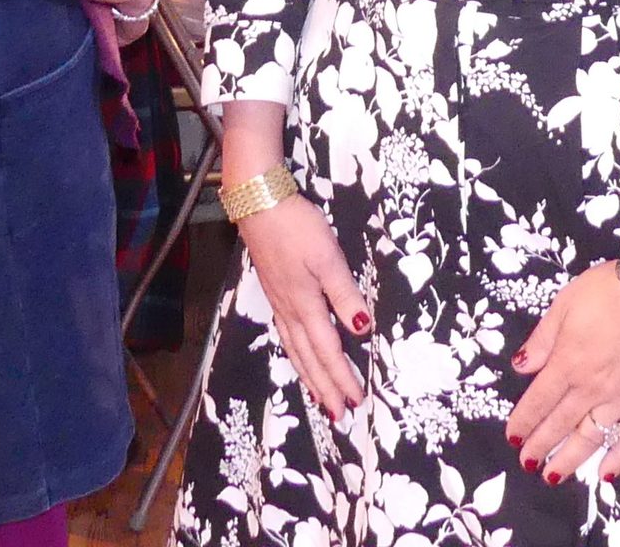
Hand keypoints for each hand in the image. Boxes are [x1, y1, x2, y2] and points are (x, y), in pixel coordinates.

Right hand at [235, 193, 368, 422]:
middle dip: (325, 388)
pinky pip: (286, 335)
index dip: (342, 377)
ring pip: (295, 350)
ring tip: (320, 398)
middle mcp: (290, 310)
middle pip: (309, 358)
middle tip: (339, 416)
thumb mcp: (327, 256)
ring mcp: (279, 302)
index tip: (356, 401)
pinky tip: (298, 354)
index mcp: (306, 305)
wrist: (258, 203)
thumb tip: (361, 329)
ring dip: (309, 376)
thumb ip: (344, 293)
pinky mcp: (273, 291)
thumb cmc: (296, 227)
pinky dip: (295, 354)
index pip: (328, 351)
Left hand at [507, 261, 619, 486]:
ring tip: (553, 476)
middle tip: (528, 463)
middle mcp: (592, 388)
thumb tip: (520, 366)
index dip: (523, 422)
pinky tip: (606, 474)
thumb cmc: (607, 291)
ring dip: (570, 460)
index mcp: (568, 363)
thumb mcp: (563, 305)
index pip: (538, 401)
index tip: (512, 438)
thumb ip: (541, 340)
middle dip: (540, 446)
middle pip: (560, 425)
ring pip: (591, 438)